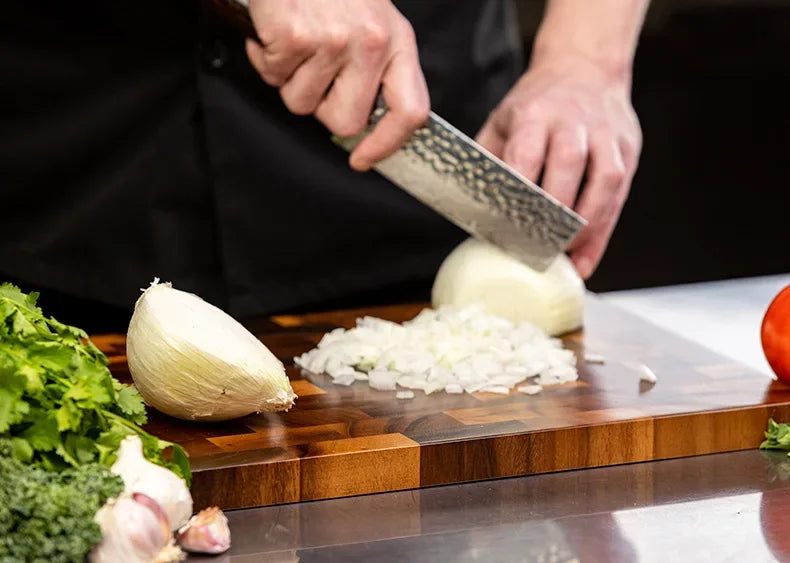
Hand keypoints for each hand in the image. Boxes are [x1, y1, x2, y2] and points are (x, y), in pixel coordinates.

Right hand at [245, 0, 429, 170]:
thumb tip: (362, 126)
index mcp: (398, 42)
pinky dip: (265, 58)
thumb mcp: (374, 21)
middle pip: (346, 123)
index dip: (387, 145)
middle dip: (322, 107)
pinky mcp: (296, 37)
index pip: (411, 112)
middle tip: (314, 74)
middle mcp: (373, 44)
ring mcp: (335, 41)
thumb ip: (377, 70)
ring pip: (302, 104)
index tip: (363, 159)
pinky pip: (273, 77)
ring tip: (295, 42)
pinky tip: (274, 31)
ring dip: (289, 80)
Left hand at [476, 57, 641, 278]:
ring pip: (604, 179)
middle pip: (568, 165)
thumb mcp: (502, 121)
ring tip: (565, 254)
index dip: (519, 193)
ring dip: (586, 224)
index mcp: (534, 114)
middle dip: (553, 211)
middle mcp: (573, 120)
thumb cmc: (535, 105)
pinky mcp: (628, 147)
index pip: (525, 154)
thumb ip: (489, 161)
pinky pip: (620, 192)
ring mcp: (605, 132)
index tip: (507, 227)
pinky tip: (585, 258)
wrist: (583, 67)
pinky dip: (603, 230)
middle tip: (536, 248)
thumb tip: (472, 211)